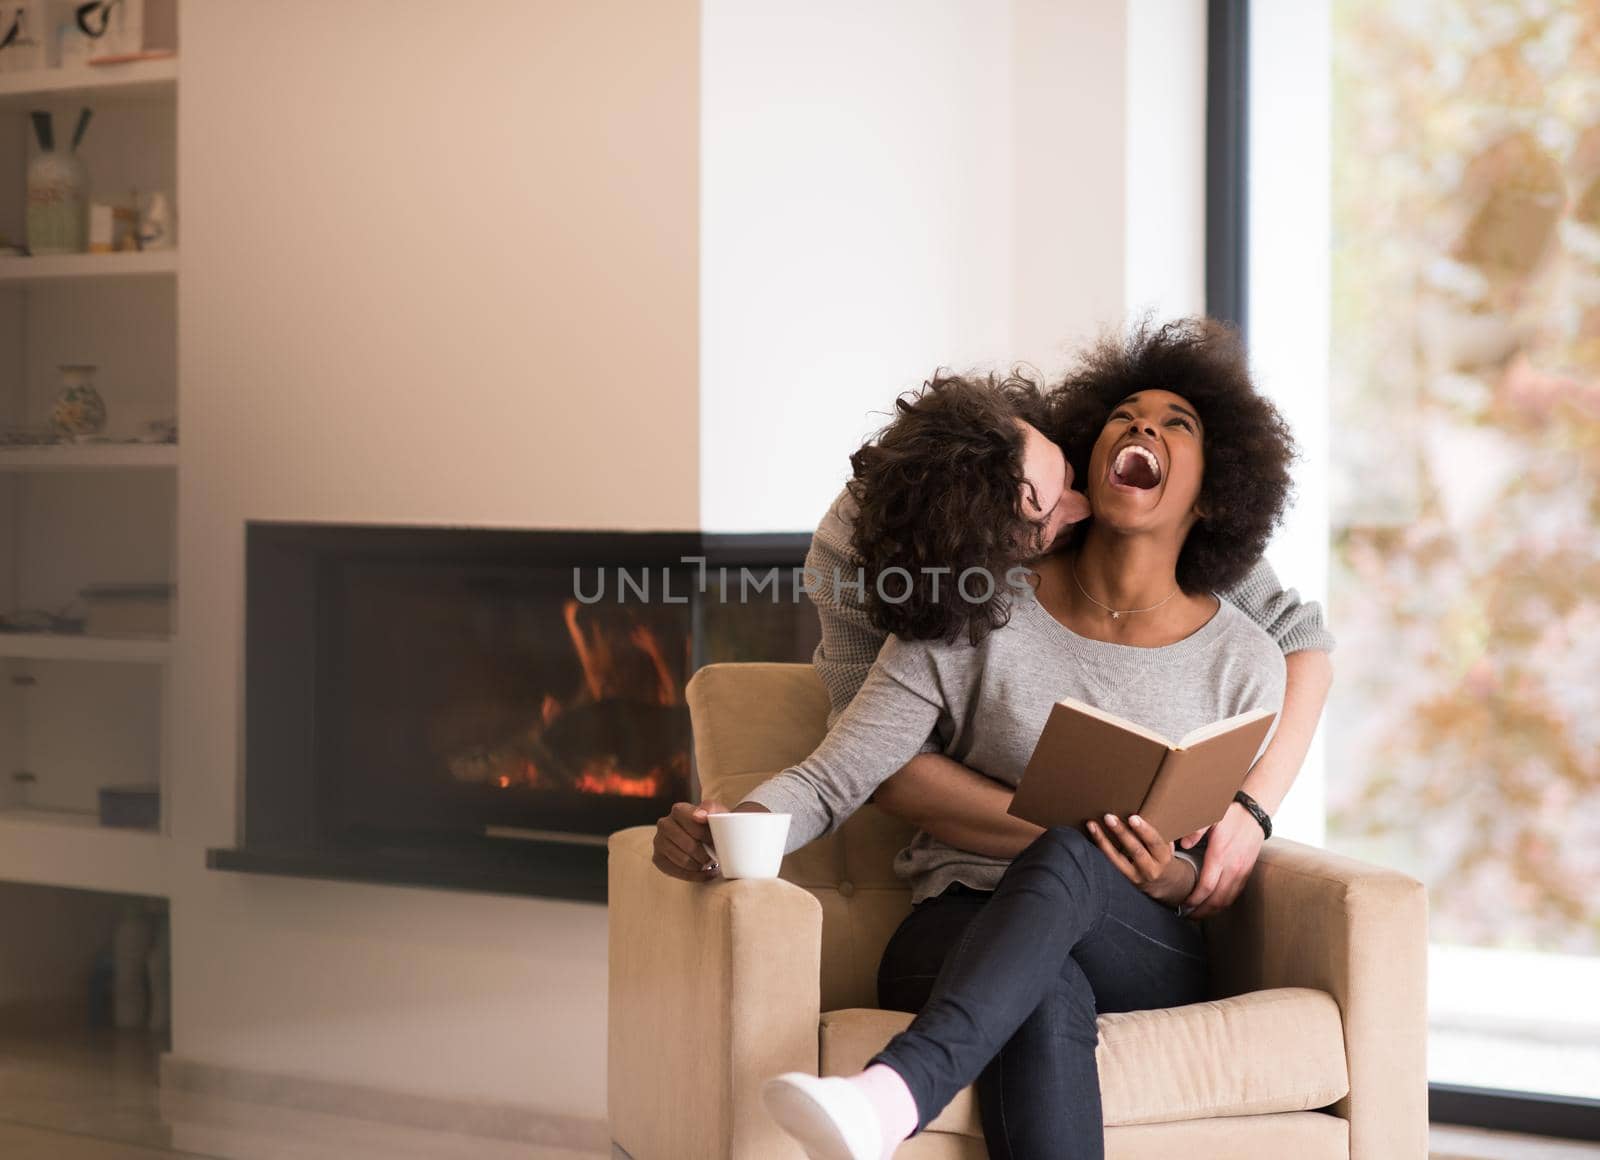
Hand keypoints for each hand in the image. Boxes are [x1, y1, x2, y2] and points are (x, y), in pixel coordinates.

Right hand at [652, 799, 727, 881]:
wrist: (703, 837)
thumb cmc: (712, 825)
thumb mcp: (717, 812)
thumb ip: (711, 808)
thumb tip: (699, 816)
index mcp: (678, 810)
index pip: (692, 825)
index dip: (706, 836)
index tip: (714, 841)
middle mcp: (664, 824)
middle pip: (689, 846)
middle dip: (705, 854)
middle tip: (715, 856)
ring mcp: (658, 841)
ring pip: (683, 861)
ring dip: (700, 866)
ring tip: (710, 864)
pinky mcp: (657, 858)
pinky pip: (677, 872)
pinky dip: (694, 876)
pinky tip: (706, 873)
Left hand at [1085, 813, 1190, 906]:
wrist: (1161, 882)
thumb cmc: (1160, 855)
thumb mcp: (1165, 845)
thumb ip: (1158, 832)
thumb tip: (1144, 809)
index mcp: (1163, 858)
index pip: (1155, 843)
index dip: (1144, 830)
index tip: (1133, 817)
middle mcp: (1150, 869)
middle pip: (1135, 851)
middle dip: (1122, 833)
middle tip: (1109, 817)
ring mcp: (1135, 876)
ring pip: (1117, 859)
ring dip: (1103, 840)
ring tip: (1092, 825)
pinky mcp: (1122, 878)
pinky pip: (1109, 863)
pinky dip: (1099, 849)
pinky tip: (1091, 836)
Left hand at [1179, 801, 1265, 918]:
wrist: (1254, 813)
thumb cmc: (1228, 814)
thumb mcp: (1209, 817)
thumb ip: (1195, 830)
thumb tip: (1184, 845)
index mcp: (1220, 855)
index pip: (1206, 886)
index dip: (1194, 899)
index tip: (1184, 904)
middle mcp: (1233, 867)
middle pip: (1217, 898)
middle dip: (1202, 910)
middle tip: (1187, 915)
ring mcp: (1242, 871)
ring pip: (1228, 899)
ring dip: (1213, 910)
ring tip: (1198, 914)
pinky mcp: (1247, 872)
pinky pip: (1235, 894)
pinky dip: (1224, 903)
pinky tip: (1214, 905)